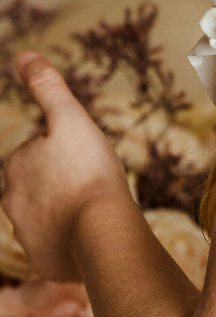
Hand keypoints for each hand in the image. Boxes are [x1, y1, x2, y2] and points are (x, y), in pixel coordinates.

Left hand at [0, 50, 132, 281]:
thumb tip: (24, 54)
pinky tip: (90, 239)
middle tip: (92, 185)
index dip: (64, 153)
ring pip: (46, 219)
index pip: (37, 153)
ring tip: (94, 214)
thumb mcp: (71, 119)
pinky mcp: (43, 262)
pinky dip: (69, 245)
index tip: (85, 159)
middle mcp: (11, 202)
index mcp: (15, 165)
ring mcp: (26, 236)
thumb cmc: (90, 173)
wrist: (102, 233)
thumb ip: (47, 87)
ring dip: (65, 216)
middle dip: (61, 186)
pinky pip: (55, 250)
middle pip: (40, 188)